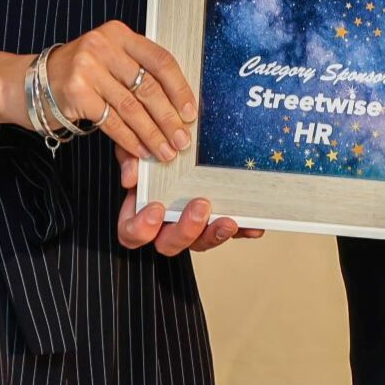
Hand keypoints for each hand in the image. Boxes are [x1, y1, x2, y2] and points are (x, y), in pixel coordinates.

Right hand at [44, 21, 195, 162]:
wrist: (31, 82)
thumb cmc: (80, 74)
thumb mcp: (109, 64)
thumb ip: (137, 81)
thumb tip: (175, 117)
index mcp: (119, 34)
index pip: (160, 60)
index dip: (180, 89)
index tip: (190, 113)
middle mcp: (103, 45)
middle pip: (148, 86)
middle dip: (169, 119)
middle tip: (182, 140)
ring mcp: (88, 68)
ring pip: (132, 108)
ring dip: (152, 134)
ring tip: (165, 151)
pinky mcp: (76, 92)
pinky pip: (112, 122)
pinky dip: (130, 140)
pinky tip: (141, 151)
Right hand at [116, 154, 264, 254]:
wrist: (181, 140)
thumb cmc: (154, 150)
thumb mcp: (137, 148)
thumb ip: (130, 159)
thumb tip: (131, 177)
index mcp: (141, 212)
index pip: (133, 233)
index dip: (142, 228)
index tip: (155, 208)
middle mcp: (166, 224)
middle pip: (170, 243)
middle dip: (186, 229)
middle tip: (200, 205)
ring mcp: (193, 226)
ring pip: (202, 242)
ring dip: (216, 234)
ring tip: (230, 221)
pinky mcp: (216, 221)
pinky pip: (230, 233)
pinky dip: (243, 230)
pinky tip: (254, 227)